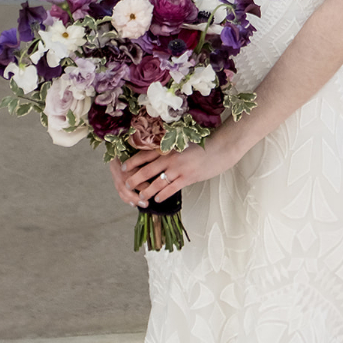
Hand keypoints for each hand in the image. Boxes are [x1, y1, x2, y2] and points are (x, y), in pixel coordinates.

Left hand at [108, 130, 239, 206]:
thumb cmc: (203, 144)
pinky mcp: (187, 178)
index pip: (145, 154)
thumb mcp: (184, 143)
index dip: (133, 162)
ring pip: (157, 182)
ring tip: (140, 197)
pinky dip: (162, 195)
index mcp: (169, 147)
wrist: (220, 148)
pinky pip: (171, 189)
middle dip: (135, 179)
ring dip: (147, 191)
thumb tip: (159, 157)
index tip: (123, 167)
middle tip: (126, 185)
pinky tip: (157, 199)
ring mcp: (178, 168)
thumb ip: (171, 150)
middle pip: (147, 169)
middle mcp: (171, 157)